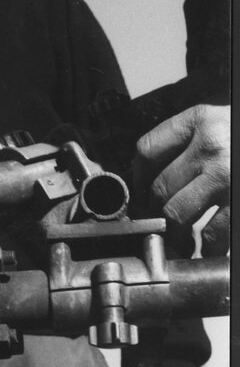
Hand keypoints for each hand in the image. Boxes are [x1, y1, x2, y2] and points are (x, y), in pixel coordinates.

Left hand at [134, 104, 229, 252]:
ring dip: (176, 233)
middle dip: (156, 210)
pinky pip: (214, 233)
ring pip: (178, 214)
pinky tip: (211, 247)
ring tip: (183, 240)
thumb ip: (191, 140)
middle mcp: (211, 146)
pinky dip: (208, 246)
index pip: (147, 150)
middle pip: (159, 187)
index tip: (142, 190)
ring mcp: (228, 176)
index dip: (138, 175)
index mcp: (200, 120)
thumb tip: (154, 173)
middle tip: (161, 221)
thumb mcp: (222, 122)